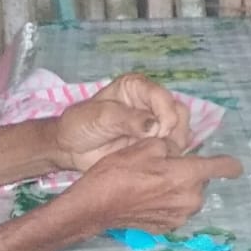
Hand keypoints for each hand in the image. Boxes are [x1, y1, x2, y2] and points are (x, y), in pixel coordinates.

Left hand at [54, 73, 191, 172]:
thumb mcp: (100, 117)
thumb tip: (155, 126)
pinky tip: (157, 162)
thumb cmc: (79, 124)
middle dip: (174, 131)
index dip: (165, 114)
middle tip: (159, 147)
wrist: (69, 149)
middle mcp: (150, 104)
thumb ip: (128, 119)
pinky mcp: (154, 145)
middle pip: (179, 112)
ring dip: (174, 145)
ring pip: (181, 131)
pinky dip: (170, 156)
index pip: (163, 96)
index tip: (157, 133)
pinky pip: (173, 149)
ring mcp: (154, 125)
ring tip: (157, 156)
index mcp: (137, 88)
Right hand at [59, 138, 242, 234]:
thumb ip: (171, 146)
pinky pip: (176, 209)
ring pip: (189, 195)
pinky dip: (167, 202)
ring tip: (153, 182)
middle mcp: (191, 200)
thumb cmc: (119, 173)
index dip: (230, 163)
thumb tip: (179, 151)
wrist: (94, 207)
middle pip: (202, 181)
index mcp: (189, 176)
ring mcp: (180, 217)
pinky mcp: (166, 228)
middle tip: (165, 166)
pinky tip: (148, 197)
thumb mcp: (145, 147)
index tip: (235, 165)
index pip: (224, 167)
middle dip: (190, 172)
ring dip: (179, 188)